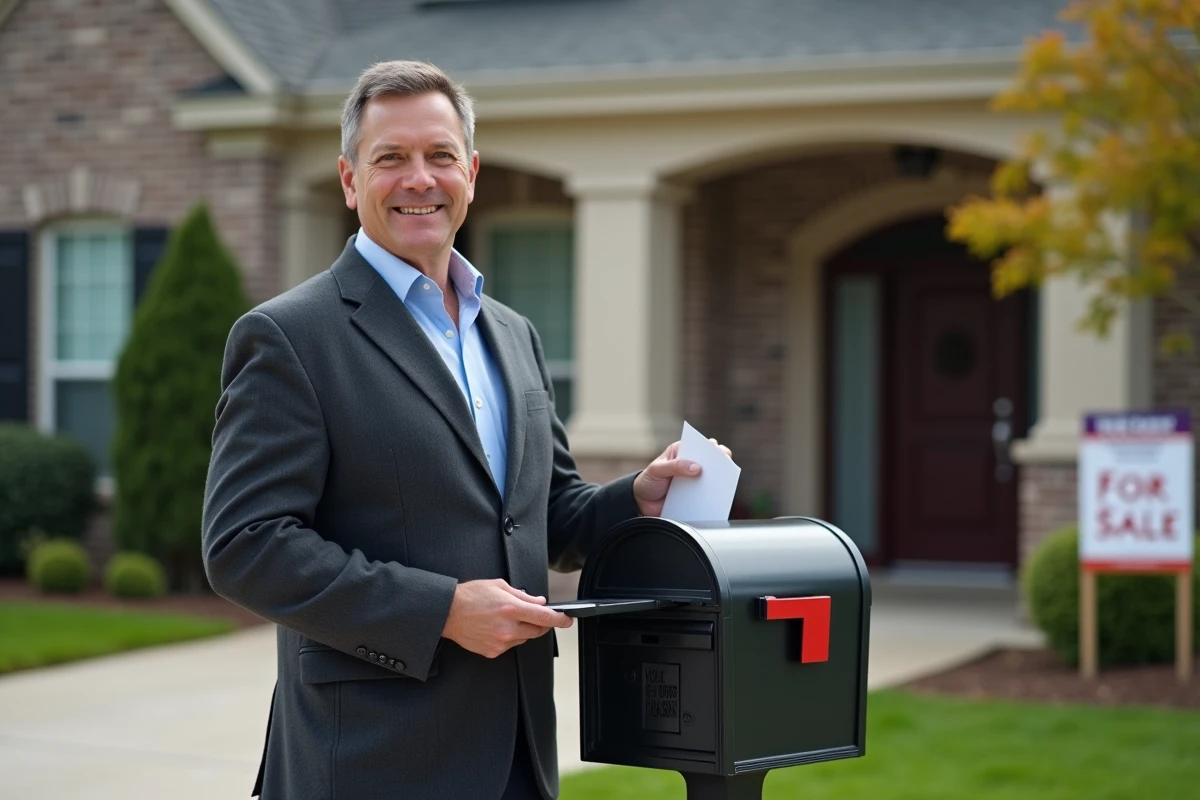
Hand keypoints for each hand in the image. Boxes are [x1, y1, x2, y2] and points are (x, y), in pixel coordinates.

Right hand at [442, 579, 572, 658]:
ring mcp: (500, 642)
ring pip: (524, 638)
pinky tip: (496, 628)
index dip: (560, 619)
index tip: (567, 620)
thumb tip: (539, 602)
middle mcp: (507, 628)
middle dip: (541, 623)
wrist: (447, 613)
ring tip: (506, 618)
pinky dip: (509, 637)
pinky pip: (510, 646)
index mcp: (511, 608)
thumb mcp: (499, 586)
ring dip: (523, 629)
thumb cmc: (470, 596)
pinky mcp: (493, 651)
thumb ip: (522, 595)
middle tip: (536, 615)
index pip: (544, 617)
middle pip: (538, 630)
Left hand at [632, 439, 732, 516]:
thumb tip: (697, 468)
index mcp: (682, 452)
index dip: (712, 447)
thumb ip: (675, 466)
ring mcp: (694, 481)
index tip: (719, 452)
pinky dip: (712, 497)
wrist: (641, 503)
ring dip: (717, 482)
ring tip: (719, 485)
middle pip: (711, 461)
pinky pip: (707, 495)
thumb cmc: (648, 481)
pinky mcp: (695, 496)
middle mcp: (691, 464)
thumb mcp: (657, 470)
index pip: (701, 445)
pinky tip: (714, 499)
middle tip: (722, 469)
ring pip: (712, 479)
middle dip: (719, 464)